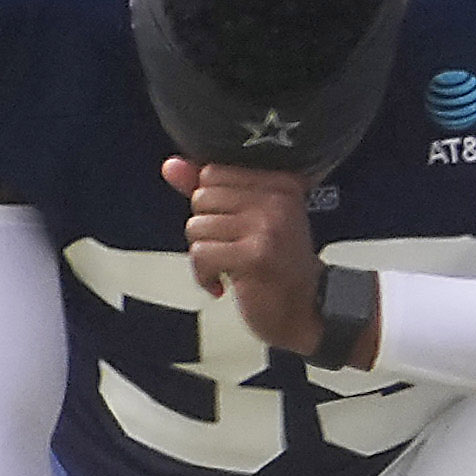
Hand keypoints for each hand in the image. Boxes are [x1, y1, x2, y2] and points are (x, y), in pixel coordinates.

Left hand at [169, 157, 324, 357]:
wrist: (304, 311)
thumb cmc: (276, 267)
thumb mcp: (247, 219)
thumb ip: (209, 189)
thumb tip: (172, 165)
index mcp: (280, 183)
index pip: (213, 172)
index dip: (212, 204)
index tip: (231, 225)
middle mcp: (278, 200)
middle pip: (201, 197)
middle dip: (206, 229)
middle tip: (232, 247)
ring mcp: (269, 226)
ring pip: (196, 226)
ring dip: (205, 254)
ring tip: (229, 265)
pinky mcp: (256, 255)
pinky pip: (200, 253)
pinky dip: (204, 275)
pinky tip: (223, 281)